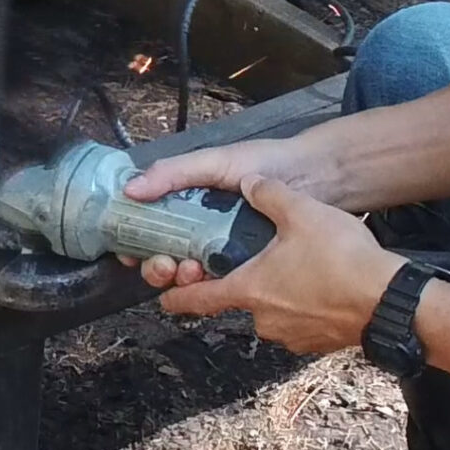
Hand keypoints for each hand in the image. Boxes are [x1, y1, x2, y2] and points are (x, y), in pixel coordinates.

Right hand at [113, 137, 325, 271]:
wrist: (319, 177)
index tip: (132, 254)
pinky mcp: (251, 266)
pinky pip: (225, 284)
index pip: (150, 228)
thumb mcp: (214, 162)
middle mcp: (202, 228)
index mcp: (188, 202)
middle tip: (168, 265)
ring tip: (194, 271)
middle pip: (165, 257)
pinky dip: (214, 288)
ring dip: (183, 279)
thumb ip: (173, 173)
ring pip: (192, 275)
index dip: (136, 244)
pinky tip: (215, 283)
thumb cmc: (267, 161)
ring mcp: (225, 249)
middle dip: (158, 268)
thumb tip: (130, 190)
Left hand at [145, 174, 405, 355]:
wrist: (390, 302)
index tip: (164, 296)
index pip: (196, 299)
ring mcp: (292, 335)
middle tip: (260, 257)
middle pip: (239, 299)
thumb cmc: (340, 260)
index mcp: (248, 289)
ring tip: (299, 266)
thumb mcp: (300, 212)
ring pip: (273, 311)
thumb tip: (252, 183)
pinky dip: (304, 305)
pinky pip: (300, 321)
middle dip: (246, 280)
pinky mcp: (318, 343)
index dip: (175, 297)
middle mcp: (263, 319)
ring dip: (279, 293)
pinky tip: (322, 284)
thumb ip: (269, 194)